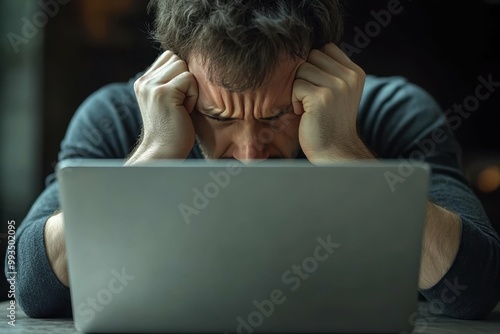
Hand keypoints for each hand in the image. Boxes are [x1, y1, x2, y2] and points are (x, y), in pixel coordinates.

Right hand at [129, 51, 197, 161]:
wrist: (163, 152)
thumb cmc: (172, 130)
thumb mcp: (167, 101)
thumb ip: (170, 82)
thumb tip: (186, 63)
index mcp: (144, 82)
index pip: (168, 57)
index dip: (180, 73)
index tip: (180, 97)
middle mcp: (144, 81)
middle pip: (176, 58)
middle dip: (186, 78)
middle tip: (182, 102)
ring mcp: (152, 86)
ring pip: (182, 66)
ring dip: (190, 87)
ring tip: (183, 106)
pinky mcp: (163, 93)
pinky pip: (189, 79)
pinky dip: (193, 95)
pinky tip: (185, 111)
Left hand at [292, 43, 371, 162]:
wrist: (335, 152)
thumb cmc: (330, 123)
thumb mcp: (339, 93)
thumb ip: (331, 71)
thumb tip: (309, 50)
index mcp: (355, 73)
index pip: (327, 48)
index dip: (315, 64)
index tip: (316, 86)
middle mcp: (349, 77)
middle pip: (312, 55)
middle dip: (305, 75)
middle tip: (310, 97)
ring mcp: (336, 86)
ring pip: (302, 69)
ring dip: (298, 88)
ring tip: (308, 107)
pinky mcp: (321, 97)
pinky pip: (296, 85)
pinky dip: (295, 100)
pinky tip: (304, 113)